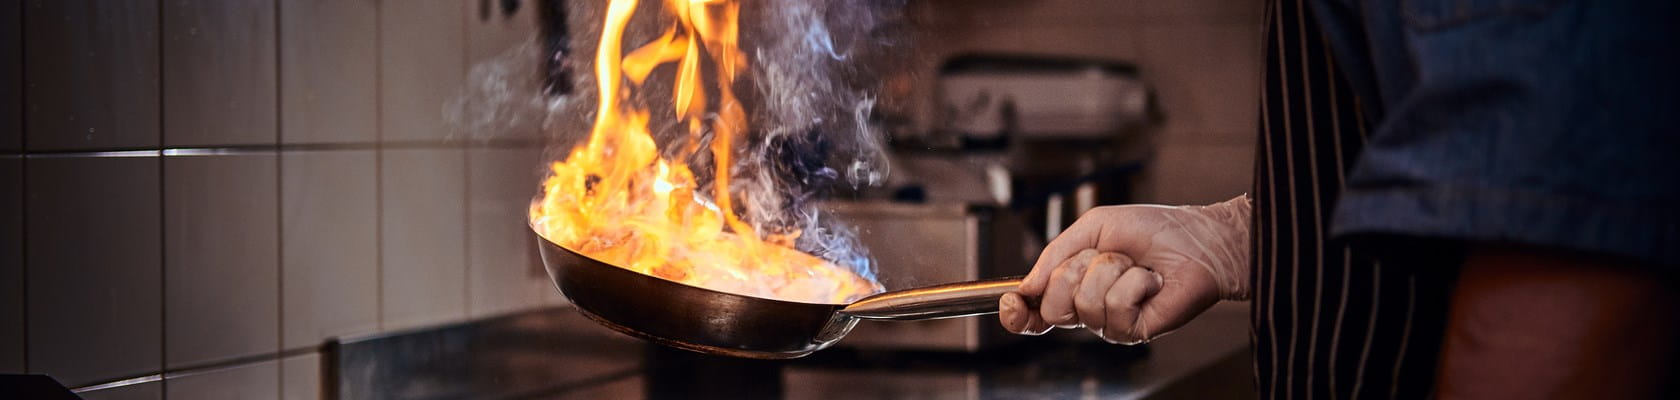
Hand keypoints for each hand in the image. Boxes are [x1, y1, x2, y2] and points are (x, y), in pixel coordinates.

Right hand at [999, 195, 1250, 343]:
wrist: (1196, 238)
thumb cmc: (1151, 230)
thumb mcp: (1091, 228)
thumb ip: (1054, 255)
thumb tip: (1026, 285)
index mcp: (1073, 287)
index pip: (1034, 311)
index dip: (1017, 311)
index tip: (1012, 300)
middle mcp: (1089, 309)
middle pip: (1053, 307)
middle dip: (1073, 271)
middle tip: (1102, 257)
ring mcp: (1111, 323)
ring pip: (1085, 303)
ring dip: (1111, 270)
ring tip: (1133, 265)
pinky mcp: (1134, 331)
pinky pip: (1114, 308)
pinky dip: (1133, 282)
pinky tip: (1149, 279)